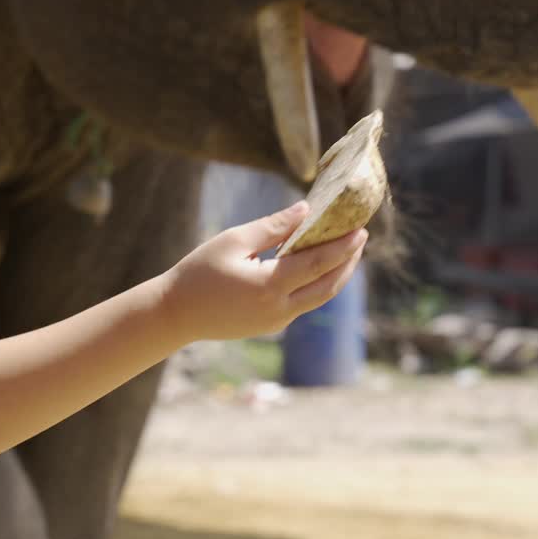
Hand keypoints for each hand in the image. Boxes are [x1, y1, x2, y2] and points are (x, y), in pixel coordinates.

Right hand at [158, 201, 367, 340]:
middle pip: (328, 286)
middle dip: (348, 262)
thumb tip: (306, 211)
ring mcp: (276, 322)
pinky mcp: (270, 327)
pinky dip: (315, 285)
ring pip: (318, 298)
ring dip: (336, 276)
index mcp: (270, 285)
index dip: (343, 246)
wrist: (176, 315)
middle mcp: (279, 309)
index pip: (318, 263)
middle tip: (360, 239)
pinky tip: (316, 268)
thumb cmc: (199, 272)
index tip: (361, 229)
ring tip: (346, 253)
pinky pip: (302, 304)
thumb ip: (273, 227)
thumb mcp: (234, 241)